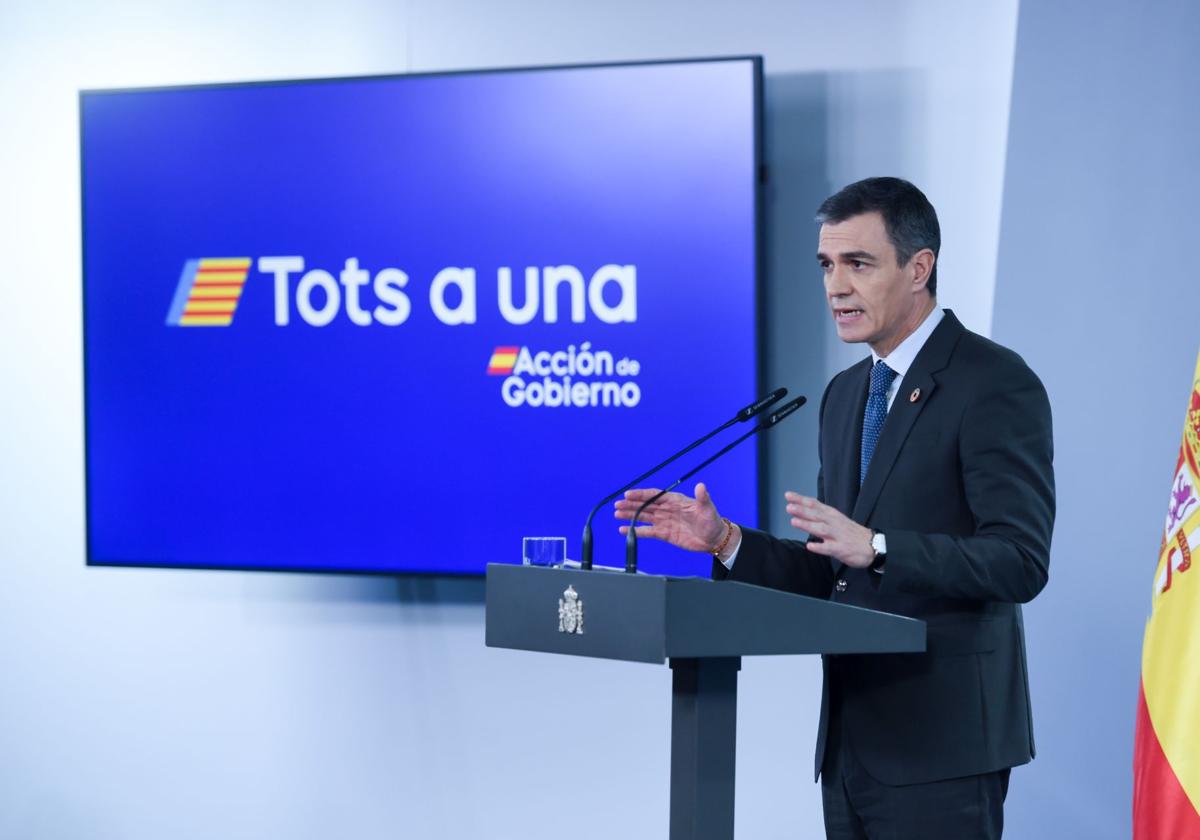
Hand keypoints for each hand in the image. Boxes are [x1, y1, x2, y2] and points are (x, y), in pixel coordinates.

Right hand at [614, 483, 728, 552]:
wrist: (714, 539)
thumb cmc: (712, 521)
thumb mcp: (707, 508)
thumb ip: (702, 497)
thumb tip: (701, 485)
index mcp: (675, 500)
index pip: (654, 495)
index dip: (641, 494)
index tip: (628, 494)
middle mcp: (667, 509)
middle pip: (645, 505)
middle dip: (631, 504)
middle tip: (617, 504)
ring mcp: (664, 521)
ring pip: (644, 517)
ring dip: (630, 515)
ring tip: (617, 514)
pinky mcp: (664, 534)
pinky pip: (647, 532)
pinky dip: (636, 531)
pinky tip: (624, 530)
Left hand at [784, 492, 873, 567]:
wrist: (873, 545)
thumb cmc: (851, 532)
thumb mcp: (837, 519)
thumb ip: (821, 515)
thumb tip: (802, 510)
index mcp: (832, 515)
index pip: (815, 505)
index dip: (801, 500)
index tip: (788, 495)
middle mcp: (834, 523)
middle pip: (816, 515)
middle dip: (802, 511)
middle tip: (789, 507)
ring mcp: (838, 536)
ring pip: (821, 529)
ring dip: (807, 525)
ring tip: (794, 522)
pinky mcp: (841, 549)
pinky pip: (829, 548)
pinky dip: (819, 547)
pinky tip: (810, 546)